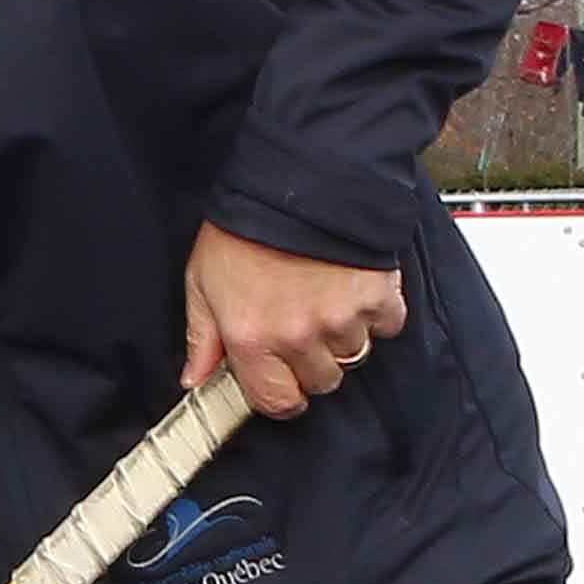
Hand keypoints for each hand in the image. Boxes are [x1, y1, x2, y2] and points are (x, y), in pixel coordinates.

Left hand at [180, 224, 404, 421]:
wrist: (297, 181)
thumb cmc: (247, 227)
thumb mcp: (202, 282)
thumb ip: (201, 337)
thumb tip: (196, 377)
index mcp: (253, 338)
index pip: (276, 402)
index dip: (280, 396)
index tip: (280, 382)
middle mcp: (299, 336)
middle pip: (321, 382)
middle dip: (310, 363)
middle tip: (299, 329)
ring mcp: (343, 319)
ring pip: (353, 356)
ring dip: (342, 336)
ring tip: (323, 300)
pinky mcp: (379, 297)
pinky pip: (387, 326)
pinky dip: (376, 313)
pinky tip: (352, 289)